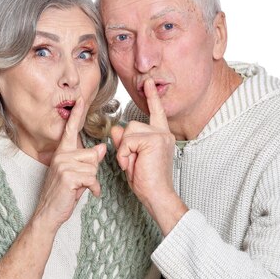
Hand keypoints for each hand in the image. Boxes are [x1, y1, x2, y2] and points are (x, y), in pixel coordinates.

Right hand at [33, 97, 106, 230]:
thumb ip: (89, 160)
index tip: (80, 98)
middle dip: (92, 171)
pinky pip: (91, 178)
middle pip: (92, 155)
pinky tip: (87, 194)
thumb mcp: (77, 174)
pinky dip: (93, 189)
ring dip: (91, 182)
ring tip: (80, 188)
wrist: (48, 213)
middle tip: (80, 182)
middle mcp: (61, 156)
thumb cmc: (63, 194)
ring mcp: (63, 165)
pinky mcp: (67, 176)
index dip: (76, 114)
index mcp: (62, 153)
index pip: (70, 130)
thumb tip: (102, 147)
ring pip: (93, 168)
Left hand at [111, 79, 186, 234]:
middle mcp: (163, 133)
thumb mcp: (132, 157)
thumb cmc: (146, 180)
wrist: (157, 195)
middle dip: (125, 143)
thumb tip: (116, 128)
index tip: (148, 83)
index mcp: (161, 136)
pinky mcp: (154, 140)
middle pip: (132, 124)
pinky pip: (128, 140)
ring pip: (128, 131)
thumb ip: (124, 141)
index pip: (156, 112)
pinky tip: (132, 165)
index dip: (152, 97)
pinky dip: (125, 154)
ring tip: (132, 164)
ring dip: (124, 149)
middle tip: (132, 162)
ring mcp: (160, 136)